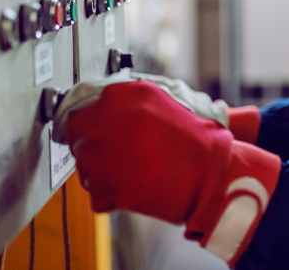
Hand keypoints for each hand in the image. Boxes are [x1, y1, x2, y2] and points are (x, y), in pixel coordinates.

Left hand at [53, 80, 279, 265]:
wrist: (211, 172)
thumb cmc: (196, 139)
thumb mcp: (165, 103)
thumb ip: (132, 103)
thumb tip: (107, 109)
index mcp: (122, 93)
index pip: (83, 102)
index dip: (90, 119)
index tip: (93, 128)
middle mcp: (106, 117)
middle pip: (77, 132)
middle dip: (92, 143)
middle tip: (114, 154)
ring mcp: (101, 152)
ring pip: (83, 164)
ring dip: (100, 170)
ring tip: (131, 172)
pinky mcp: (105, 185)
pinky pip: (96, 193)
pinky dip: (111, 196)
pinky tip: (134, 188)